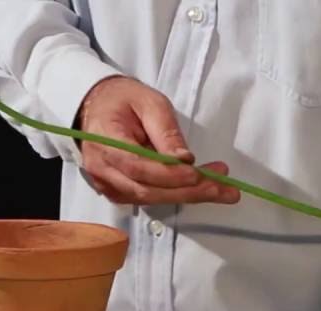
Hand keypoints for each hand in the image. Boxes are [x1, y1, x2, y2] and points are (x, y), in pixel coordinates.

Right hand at [76, 76, 239, 205]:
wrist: (98, 106)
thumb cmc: (123, 100)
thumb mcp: (150, 103)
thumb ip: (166, 132)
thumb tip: (184, 159)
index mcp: (104, 140)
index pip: (137, 166)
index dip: (169, 175)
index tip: (198, 173)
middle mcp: (101, 167)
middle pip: (146, 190)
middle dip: (188, 191)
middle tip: (223, 189)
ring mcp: (106, 183)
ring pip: (150, 198)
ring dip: (187, 195)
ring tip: (220, 189)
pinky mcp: (117, 190)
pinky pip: (147, 199)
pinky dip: (175, 195)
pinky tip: (199, 190)